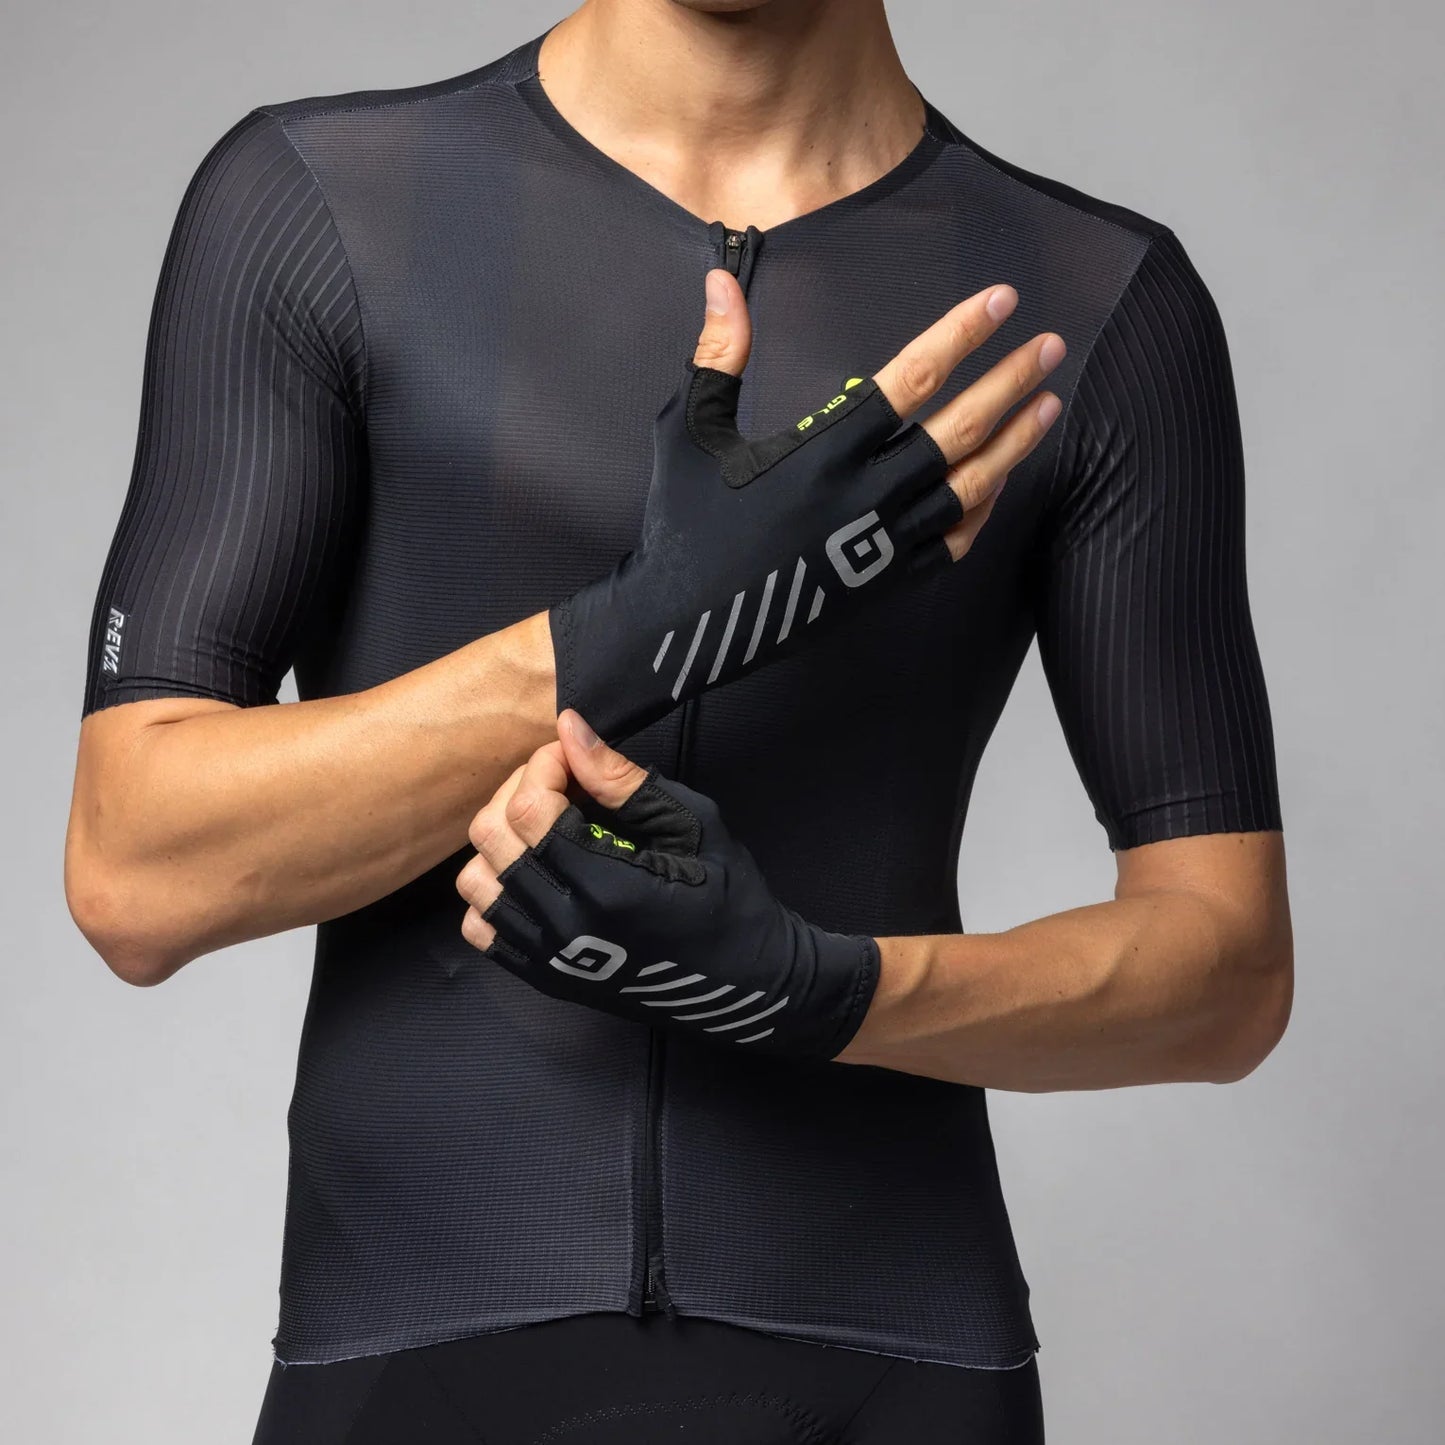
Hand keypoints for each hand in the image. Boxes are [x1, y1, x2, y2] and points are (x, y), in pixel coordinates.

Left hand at [456, 710, 879, 1060]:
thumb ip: (623, 779)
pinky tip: (536, 873)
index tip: (574, 755)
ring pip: (475, 879)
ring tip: (546, 825)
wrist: (745, 981)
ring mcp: (547, 956)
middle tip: (563, 782)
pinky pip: (480, 926)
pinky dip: (496, 892)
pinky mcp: (542, 975)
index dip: (545, 765)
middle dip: (520, 789)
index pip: (529, 807)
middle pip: (492, 835)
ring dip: (502, 839)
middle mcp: (564, 925)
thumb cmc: (729, 895)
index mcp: (605, 885)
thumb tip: (570, 729)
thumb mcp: (691, 823)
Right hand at [550, 268, 1065, 740]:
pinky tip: (1003, 480)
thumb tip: (720, 281)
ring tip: (1050, 404)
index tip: (1001, 301)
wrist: (688, 625)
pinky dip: (983, 509)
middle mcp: (861, 496)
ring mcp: (878, 545)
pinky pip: (951, 543)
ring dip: (1015, 443)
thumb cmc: (683, 523)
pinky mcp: (882, 586)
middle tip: (1052, 346)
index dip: (961, 334)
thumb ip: (719, 355)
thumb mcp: (692, 432)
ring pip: (968, 488)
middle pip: (958, 430)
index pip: (911, 378)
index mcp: (819, 451)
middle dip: (1011, 382)